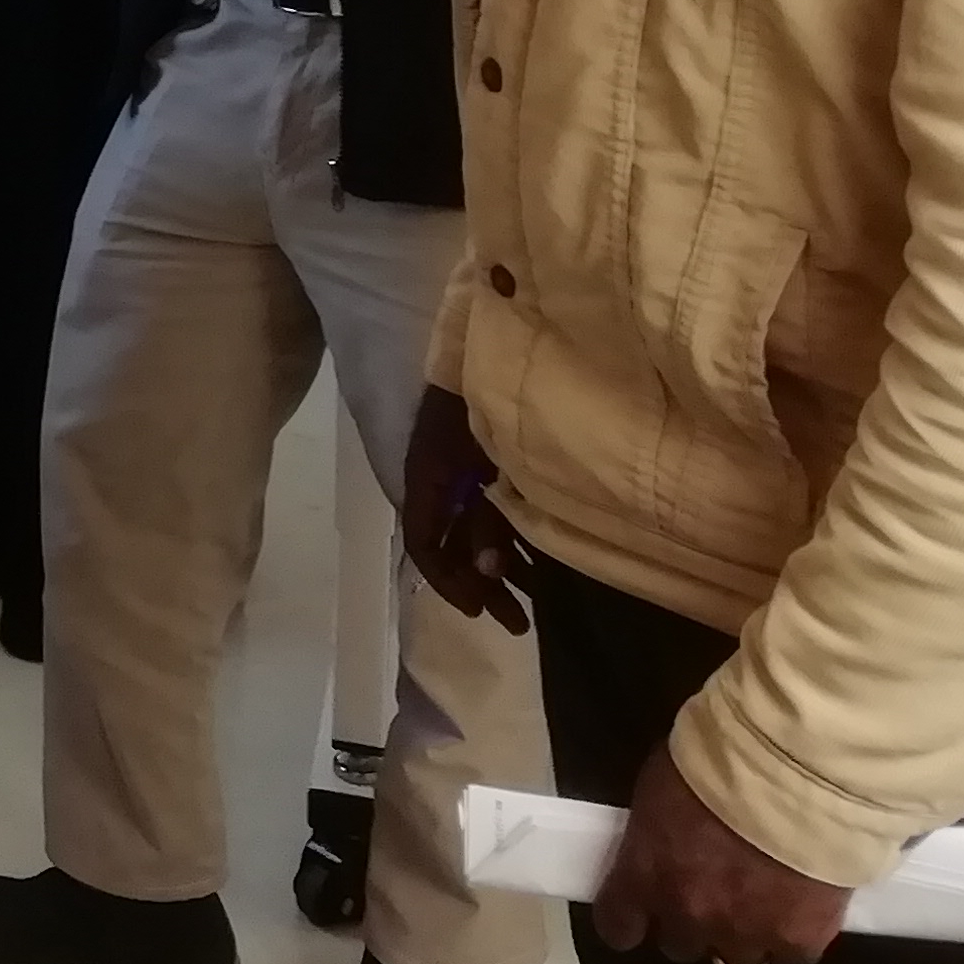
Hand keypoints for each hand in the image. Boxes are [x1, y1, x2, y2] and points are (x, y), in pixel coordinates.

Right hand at [400, 387, 532, 634]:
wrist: (493, 338)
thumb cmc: (484, 399)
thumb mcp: (488, 463)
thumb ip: (488, 517)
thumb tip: (492, 572)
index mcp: (429, 478)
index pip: (423, 543)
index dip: (447, 580)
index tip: (479, 610)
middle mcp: (441, 481)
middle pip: (452, 545)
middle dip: (481, 586)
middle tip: (517, 625)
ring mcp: (465, 472)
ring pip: (476, 532)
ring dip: (501, 570)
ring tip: (534, 606)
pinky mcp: (489, 463)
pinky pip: (496, 513)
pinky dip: (514, 541)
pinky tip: (540, 564)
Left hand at [591, 745, 850, 963]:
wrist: (794, 771)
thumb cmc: (715, 762)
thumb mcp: (660, 789)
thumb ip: (655, 836)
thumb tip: (660, 848)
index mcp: (645, 876)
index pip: (618, 927)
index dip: (630, 920)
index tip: (641, 910)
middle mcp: (690, 916)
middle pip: (680, 944)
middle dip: (692, 921)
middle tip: (713, 890)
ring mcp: (746, 934)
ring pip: (736, 957)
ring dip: (742, 933)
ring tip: (760, 900)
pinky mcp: (799, 939)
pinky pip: (789, 954)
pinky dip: (792, 934)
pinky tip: (800, 906)